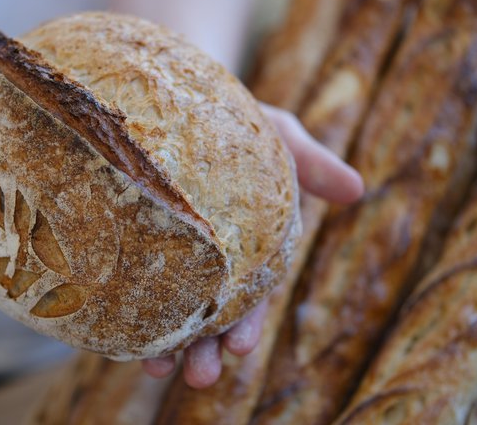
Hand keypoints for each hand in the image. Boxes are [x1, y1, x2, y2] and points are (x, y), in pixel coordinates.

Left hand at [142, 103, 363, 387]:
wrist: (177, 99)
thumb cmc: (236, 119)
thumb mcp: (278, 134)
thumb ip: (311, 163)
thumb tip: (357, 189)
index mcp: (248, 245)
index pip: (251, 293)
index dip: (247, 322)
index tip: (241, 348)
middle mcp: (210, 258)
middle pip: (210, 313)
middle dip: (208, 349)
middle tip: (201, 377)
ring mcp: (170, 253)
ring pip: (170, 308)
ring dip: (167, 343)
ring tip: (156, 371)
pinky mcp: (134, 242)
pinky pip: (129, 283)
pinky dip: (128, 311)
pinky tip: (119, 336)